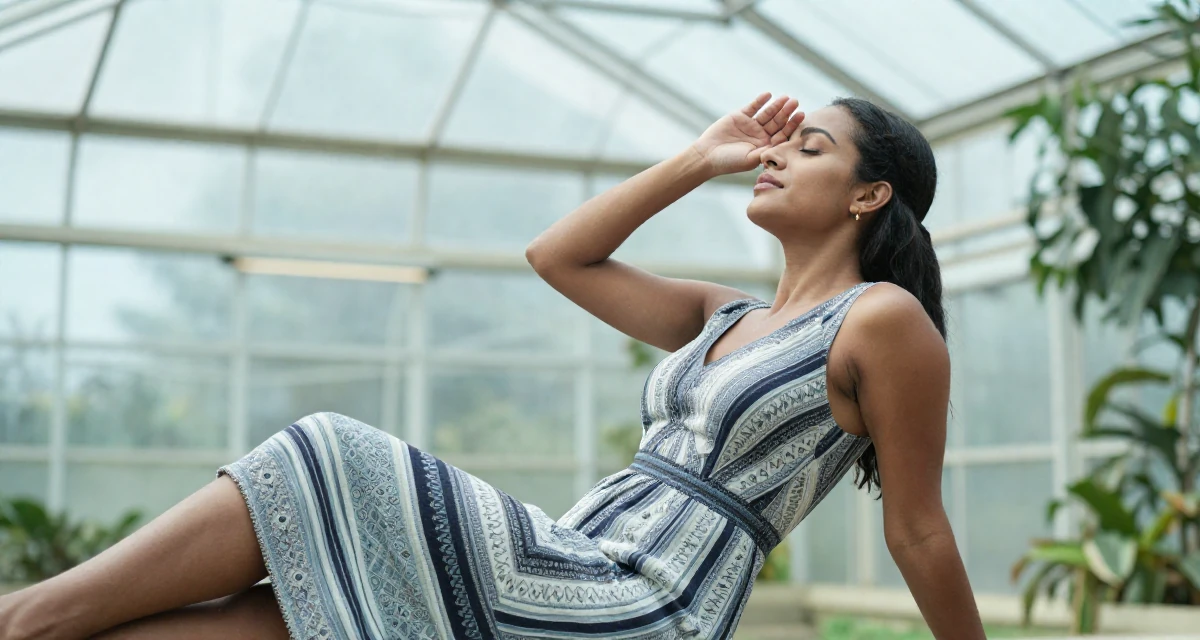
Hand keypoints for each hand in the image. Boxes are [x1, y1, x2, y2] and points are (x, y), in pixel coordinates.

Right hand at [689, 93, 803, 176]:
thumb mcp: (750, 160)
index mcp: (765, 147)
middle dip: (786, 112)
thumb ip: (766, 152)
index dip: (791, 125)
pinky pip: (753, 107)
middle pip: (777, 122)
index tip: (801, 115)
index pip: (782, 134)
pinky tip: (768, 95)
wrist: (707, 155)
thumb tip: (783, 147)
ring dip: (776, 105)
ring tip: (785, 98)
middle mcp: (760, 135)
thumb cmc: (729, 162)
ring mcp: (751, 125)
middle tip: (795, 102)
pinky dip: (760, 101)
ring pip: (767, 113)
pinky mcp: (740, 116)